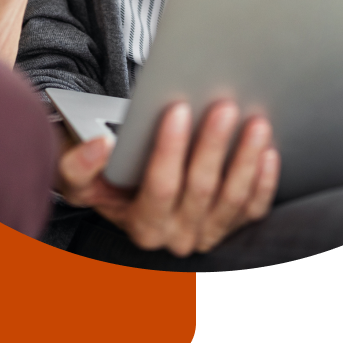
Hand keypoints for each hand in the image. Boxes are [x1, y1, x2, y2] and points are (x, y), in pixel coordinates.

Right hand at [56, 101, 279, 256]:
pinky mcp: (231, 224)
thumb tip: (101, 145)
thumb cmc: (100, 175)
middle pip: (201, 189)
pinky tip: (269, 151)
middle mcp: (176, 236)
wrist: (122, 189)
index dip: (171, 149)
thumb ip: (79, 163)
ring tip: (255, 122)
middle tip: (225, 106)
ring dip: (246, 159)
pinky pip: (253, 208)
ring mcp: (207, 233)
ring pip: (233, 199)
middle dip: (214, 145)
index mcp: (141, 225)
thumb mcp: (74, 171)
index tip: (178, 109)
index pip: (160, 187)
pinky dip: (263, 181)